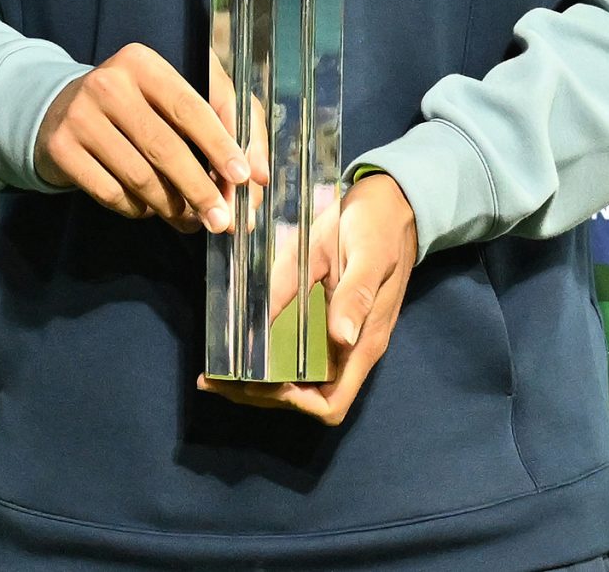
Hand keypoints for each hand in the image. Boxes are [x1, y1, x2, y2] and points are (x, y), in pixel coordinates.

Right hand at [34, 42, 256, 232]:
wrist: (58, 111)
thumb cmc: (135, 106)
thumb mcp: (173, 97)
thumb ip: (224, 123)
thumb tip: (257, 175)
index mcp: (144, 63)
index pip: (190, 107)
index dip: (220, 145)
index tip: (243, 178)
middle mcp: (109, 84)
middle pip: (166, 147)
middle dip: (201, 189)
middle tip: (222, 221)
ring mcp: (80, 116)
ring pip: (140, 177)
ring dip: (172, 207)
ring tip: (189, 219)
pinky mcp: (62, 149)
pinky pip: (112, 194)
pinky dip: (137, 209)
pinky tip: (147, 208)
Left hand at [198, 172, 417, 425]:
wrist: (391, 204)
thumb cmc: (379, 227)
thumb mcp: (366, 254)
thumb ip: (356, 295)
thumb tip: (341, 337)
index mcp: (364, 341)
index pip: (332, 403)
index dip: (296, 404)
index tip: (260, 382)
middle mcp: (352, 348)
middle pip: (309, 399)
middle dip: (264, 396)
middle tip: (217, 380)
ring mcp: (340, 337)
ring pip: (300, 382)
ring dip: (260, 384)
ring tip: (217, 374)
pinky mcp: (327, 321)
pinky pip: (298, 355)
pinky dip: (267, 359)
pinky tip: (240, 347)